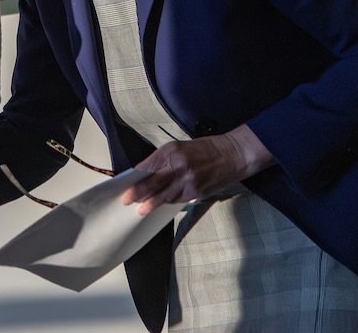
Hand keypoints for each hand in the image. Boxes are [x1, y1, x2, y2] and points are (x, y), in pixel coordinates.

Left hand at [121, 124, 274, 214]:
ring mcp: (188, 182)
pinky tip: (161, 204)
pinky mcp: (197, 192)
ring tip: (141, 210)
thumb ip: (163, 160)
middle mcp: (178, 167)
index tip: (125, 186)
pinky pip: (178, 199)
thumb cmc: (205, 148)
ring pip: (164, 196)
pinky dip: (169, 201)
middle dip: (138, 194)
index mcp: (171, 152)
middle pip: (152, 184)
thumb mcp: (179, 147)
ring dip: (151, 204)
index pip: (146, 168)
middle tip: (127, 201)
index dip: (134, 179)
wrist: (233, 154)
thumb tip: (147, 173)